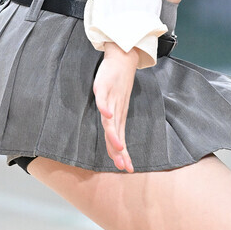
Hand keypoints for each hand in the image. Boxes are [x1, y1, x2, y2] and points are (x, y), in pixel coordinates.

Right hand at [93, 43, 138, 171]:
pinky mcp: (104, 86)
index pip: (119, 140)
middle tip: (123, 165)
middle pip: (116, 134)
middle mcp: (116, 110)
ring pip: (111, 119)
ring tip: (118, 146)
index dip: (123, 155)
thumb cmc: (118, 86)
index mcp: (118, 117)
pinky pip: (103, 98)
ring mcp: (111, 99)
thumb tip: (114, 143)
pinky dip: (104, 106)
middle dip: (119, 150)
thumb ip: (113, 123)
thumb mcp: (116, 107)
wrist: (123, 60)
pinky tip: (105, 113)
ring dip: (114, 133)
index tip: (127, 170)